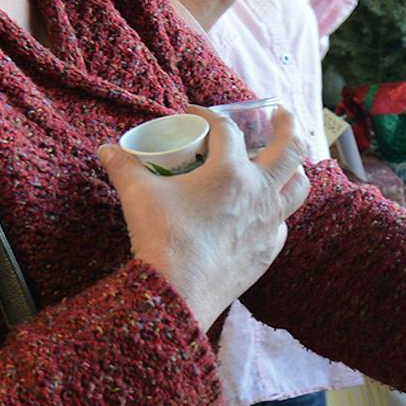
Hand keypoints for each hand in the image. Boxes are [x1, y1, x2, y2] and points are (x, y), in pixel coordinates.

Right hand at [97, 106, 310, 332]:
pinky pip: (283, 222)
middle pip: (291, 147)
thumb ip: (123, 167)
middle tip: (281, 113)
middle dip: (288, 123)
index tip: (194, 114)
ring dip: (294, 168)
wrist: (178, 292)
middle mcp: (259, 192)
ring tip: (285, 161)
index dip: (208, 114)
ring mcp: (269, 222)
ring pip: (299, 186)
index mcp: (230, 172)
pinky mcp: (268, 250)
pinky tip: (264, 210)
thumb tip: (106, 150)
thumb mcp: (137, 195)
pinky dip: (277, 210)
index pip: (226, 129)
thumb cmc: (161, 237)